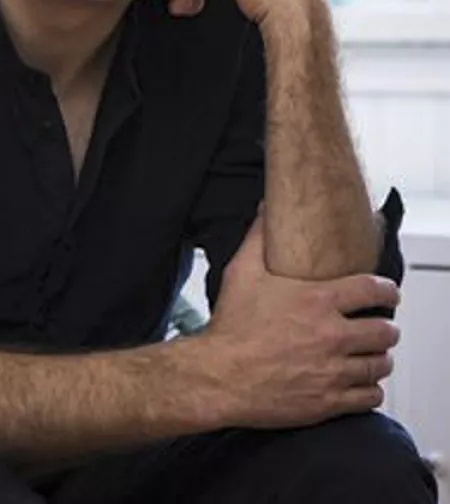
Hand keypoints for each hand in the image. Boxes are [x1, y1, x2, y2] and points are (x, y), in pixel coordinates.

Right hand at [188, 214, 399, 429]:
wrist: (220, 376)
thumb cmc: (231, 326)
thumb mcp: (241, 272)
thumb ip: (258, 238)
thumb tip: (265, 209)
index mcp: (317, 301)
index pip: (372, 290)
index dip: (387, 290)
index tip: (388, 293)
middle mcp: (331, 335)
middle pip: (385, 331)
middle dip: (385, 327)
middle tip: (378, 327)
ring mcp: (333, 370)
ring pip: (380, 364)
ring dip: (379, 357)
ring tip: (370, 354)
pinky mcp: (329, 401)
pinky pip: (370, 395)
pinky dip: (370, 388)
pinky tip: (359, 382)